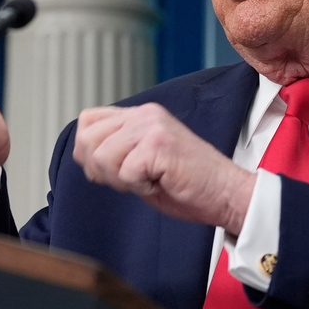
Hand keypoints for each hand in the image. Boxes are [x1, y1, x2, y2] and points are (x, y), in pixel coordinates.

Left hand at [74, 103, 255, 234]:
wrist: (226, 193)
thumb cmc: (188, 184)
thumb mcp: (142, 160)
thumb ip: (116, 149)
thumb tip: (83, 153)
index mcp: (141, 115)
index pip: (87, 121)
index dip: (89, 152)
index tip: (115, 170)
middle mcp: (145, 114)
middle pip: (88, 139)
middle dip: (103, 170)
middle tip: (136, 178)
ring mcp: (152, 126)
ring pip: (103, 157)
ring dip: (123, 180)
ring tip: (151, 179)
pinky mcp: (159, 144)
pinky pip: (125, 172)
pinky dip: (140, 187)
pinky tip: (161, 182)